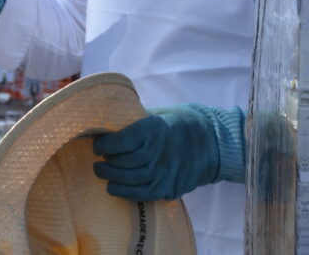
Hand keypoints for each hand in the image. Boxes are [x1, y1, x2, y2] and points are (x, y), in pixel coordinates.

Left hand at [92, 104, 244, 200]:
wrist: (211, 141)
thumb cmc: (178, 123)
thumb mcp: (157, 113)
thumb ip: (134, 120)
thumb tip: (106, 123)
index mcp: (153, 129)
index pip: (119, 141)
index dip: (103, 145)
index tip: (97, 145)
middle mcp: (158, 151)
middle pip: (122, 161)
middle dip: (106, 162)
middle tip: (98, 160)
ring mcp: (164, 172)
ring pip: (129, 178)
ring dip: (111, 176)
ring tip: (102, 172)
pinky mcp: (169, 187)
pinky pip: (141, 194)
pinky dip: (124, 192)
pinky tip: (113, 187)